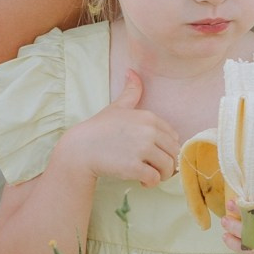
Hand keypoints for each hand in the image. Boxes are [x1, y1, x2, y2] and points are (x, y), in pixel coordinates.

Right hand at [56, 70, 180, 188]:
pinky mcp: (134, 167)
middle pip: (174, 153)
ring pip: (168, 167)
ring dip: (161, 175)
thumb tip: (132, 71)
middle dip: (167, 164)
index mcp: (149, 117)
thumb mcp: (117, 107)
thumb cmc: (99, 129)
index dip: (166, 149)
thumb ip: (131, 91)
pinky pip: (155, 178)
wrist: (80, 149)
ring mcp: (142, 149)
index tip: (154, 154)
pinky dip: (150, 182)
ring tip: (148, 175)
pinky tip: (140, 180)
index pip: (174, 137)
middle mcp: (149, 131)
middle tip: (152, 167)